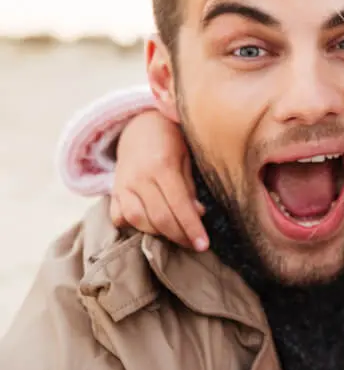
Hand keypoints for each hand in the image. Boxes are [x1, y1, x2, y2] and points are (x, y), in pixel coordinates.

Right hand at [109, 109, 208, 250]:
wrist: (141, 124)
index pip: (178, 205)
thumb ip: (190, 186)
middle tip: (195, 245)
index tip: (203, 245)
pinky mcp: (113, 190)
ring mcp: (123, 184)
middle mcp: (139, 177)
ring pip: (136, 220)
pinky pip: (118, 216)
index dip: (191, 228)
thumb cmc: (173, 140)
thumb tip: (198, 213)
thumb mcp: (187, 156)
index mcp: (162, 166)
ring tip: (176, 235)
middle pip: (158, 217)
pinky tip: (150, 226)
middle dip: (178, 236)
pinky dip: (133, 226)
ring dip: (157, 233)